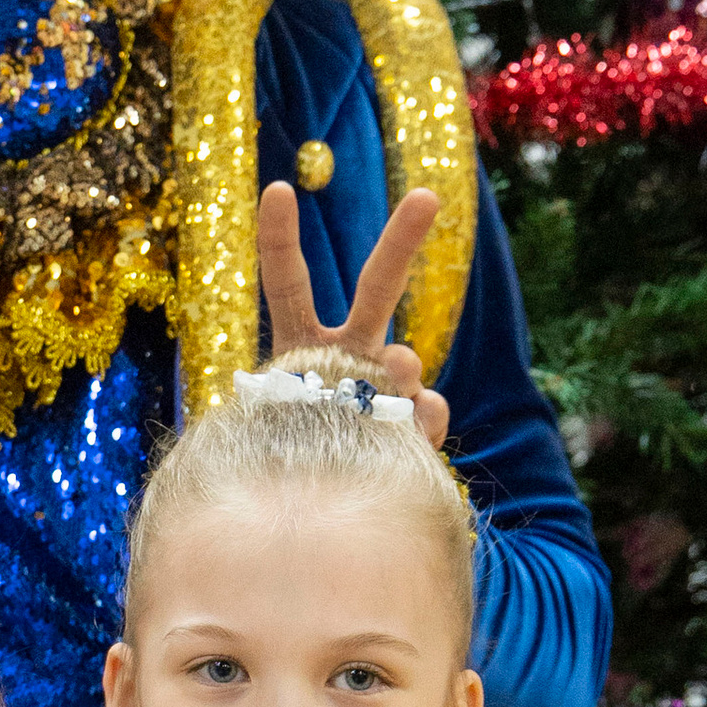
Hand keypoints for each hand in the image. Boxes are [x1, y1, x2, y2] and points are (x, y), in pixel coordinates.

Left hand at [259, 182, 449, 449]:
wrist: (321, 515)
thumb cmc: (282, 467)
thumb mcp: (281, 424)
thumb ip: (330, 384)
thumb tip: (404, 359)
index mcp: (300, 347)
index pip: (288, 285)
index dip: (281, 239)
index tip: (279, 190)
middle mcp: (346, 359)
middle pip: (377, 288)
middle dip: (401, 242)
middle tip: (428, 196)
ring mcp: (384, 390)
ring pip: (408, 358)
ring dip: (401, 368)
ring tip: (394, 382)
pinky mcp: (413, 426)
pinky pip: (426, 412)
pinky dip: (419, 424)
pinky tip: (407, 440)